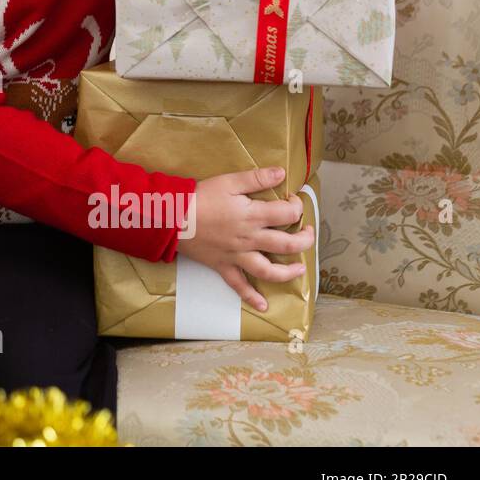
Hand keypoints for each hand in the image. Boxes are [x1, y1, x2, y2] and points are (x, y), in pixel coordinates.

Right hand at [175, 166, 313, 312]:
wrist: (172, 218)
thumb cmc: (199, 197)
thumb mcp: (228, 181)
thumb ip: (256, 178)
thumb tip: (281, 173)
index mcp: (253, 216)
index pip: (287, 214)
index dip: (296, 206)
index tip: (292, 200)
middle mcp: (250, 239)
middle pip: (287, 245)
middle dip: (304, 240)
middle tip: (307, 233)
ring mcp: (237, 255)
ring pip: (269, 270)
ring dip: (288, 273)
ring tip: (299, 269)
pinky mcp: (223, 265)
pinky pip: (238, 285)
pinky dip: (251, 297)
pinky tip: (263, 305)